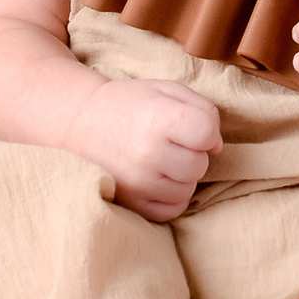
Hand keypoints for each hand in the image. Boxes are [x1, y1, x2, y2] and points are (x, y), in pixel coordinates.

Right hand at [65, 79, 222, 220]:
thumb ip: (203, 110)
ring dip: (182, 175)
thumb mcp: (167, 90)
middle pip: (200, 164)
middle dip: (192, 152)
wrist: (82, 123)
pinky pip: (173, 208)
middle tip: (170, 141)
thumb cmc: (130, 103)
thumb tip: (217, 147)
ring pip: (189, 188)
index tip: (189, 125)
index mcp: (157, 119)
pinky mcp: (133, 204)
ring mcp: (139, 182)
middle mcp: (148, 154)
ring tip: (161, 158)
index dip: (205, 128)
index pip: (207, 132)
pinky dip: (171, 195)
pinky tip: (157, 177)